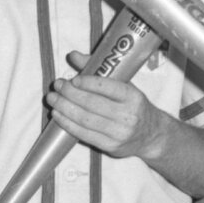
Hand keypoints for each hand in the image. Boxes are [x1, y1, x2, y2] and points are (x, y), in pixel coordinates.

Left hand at [46, 53, 167, 160]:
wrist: (151, 135)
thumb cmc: (134, 106)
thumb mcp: (124, 85)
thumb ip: (99, 69)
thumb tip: (73, 55)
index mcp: (133, 97)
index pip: (108, 87)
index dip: (87, 83)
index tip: (73, 79)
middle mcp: (128, 116)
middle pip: (92, 104)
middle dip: (70, 94)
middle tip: (57, 86)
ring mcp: (119, 133)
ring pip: (85, 119)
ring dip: (65, 108)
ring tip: (52, 99)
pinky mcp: (110, 146)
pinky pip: (84, 134)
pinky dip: (68, 124)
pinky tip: (58, 115)